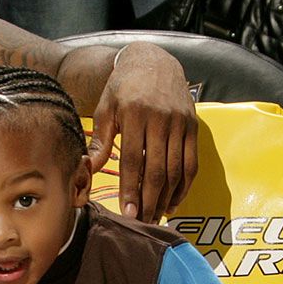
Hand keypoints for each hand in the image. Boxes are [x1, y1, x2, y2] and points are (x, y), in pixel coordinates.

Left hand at [87, 39, 198, 219]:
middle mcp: (161, 119)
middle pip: (157, 169)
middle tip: (142, 223)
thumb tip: (88, 170)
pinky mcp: (193, 126)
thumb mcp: (106, 108)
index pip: (134, 160)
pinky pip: (191, 162)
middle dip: (149, 200)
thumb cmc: (123, 87)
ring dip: (167, 197)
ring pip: (176, 169)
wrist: (154, 60)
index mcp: (135, 114)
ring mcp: (180, 123)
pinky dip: (184, 185)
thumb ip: (100, 141)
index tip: (128, 213)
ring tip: (156, 217)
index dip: (131, 189)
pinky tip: (174, 201)